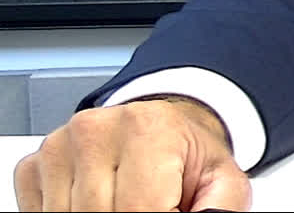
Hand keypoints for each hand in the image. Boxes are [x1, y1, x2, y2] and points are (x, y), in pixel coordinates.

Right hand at [13, 96, 251, 211]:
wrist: (164, 129)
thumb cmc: (186, 158)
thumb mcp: (221, 180)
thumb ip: (220, 207)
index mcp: (148, 128)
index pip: (138, 210)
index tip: (169, 212)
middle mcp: (96, 130)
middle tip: (153, 204)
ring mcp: (60, 147)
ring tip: (130, 203)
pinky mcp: (35, 164)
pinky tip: (101, 202)